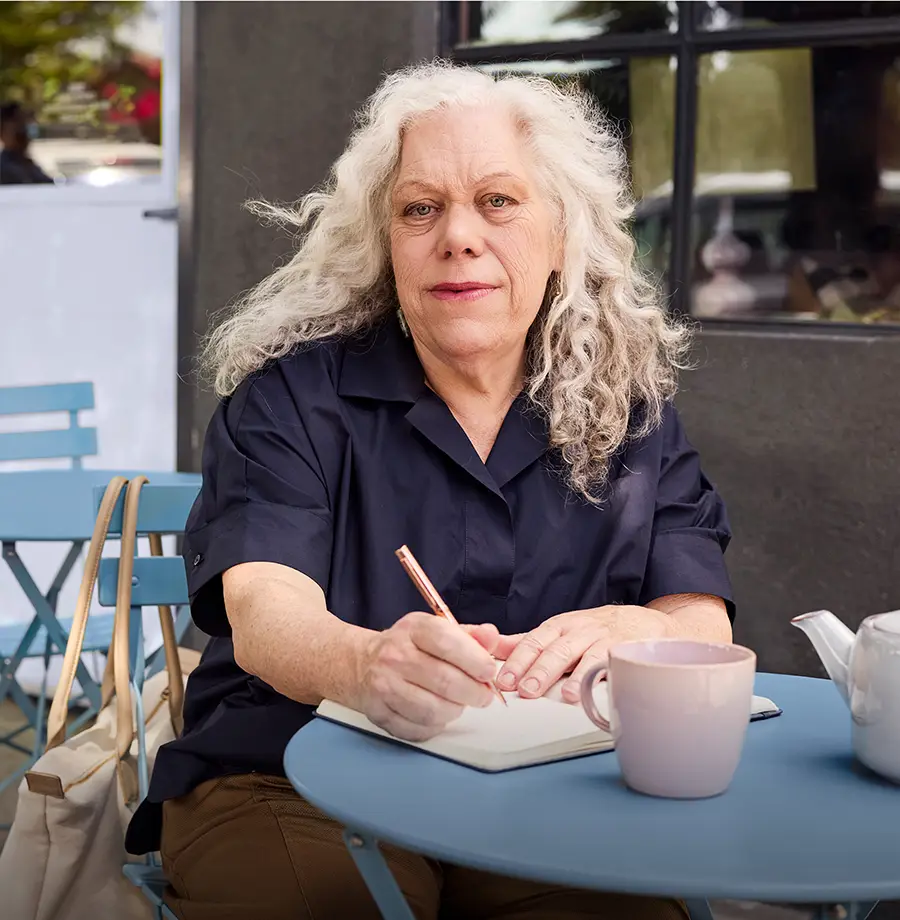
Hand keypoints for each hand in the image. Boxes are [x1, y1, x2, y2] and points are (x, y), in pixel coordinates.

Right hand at [356, 613, 499, 741]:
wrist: (362, 663)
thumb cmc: (408, 647)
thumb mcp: (437, 630)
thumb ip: (469, 635)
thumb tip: (491, 636)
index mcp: (413, 628)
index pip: (447, 641)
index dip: (475, 660)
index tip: (489, 672)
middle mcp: (394, 655)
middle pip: (444, 680)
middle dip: (474, 693)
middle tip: (483, 695)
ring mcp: (383, 685)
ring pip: (432, 710)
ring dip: (455, 710)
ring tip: (459, 703)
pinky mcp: (378, 712)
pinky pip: (417, 729)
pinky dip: (435, 726)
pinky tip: (438, 714)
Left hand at [494, 605, 672, 703]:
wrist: (642, 622)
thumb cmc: (593, 631)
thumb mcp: (558, 632)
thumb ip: (526, 643)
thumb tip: (491, 650)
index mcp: (557, 626)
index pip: (533, 642)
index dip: (518, 661)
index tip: (504, 680)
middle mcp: (578, 630)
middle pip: (556, 649)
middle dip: (540, 670)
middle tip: (526, 690)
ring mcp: (603, 639)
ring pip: (585, 655)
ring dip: (575, 676)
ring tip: (566, 695)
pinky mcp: (625, 650)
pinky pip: (614, 662)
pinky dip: (605, 675)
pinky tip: (600, 689)